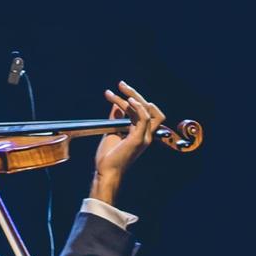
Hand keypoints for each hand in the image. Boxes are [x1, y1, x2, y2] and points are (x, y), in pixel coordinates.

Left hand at [91, 81, 165, 203]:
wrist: (106, 171)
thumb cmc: (108, 157)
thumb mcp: (111, 131)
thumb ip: (116, 118)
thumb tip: (116, 103)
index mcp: (141, 134)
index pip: (143, 111)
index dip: (132, 99)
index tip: (115, 91)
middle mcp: (146, 135)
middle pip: (149, 108)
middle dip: (135, 93)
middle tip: (121, 84)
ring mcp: (144, 137)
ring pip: (147, 110)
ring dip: (134, 97)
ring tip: (121, 89)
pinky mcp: (139, 139)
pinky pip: (144, 118)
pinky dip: (137, 107)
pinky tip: (128, 100)